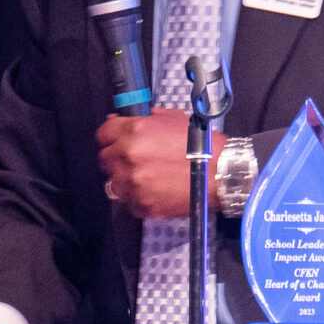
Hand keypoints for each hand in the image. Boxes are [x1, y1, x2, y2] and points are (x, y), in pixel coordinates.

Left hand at [95, 113, 215, 219]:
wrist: (220, 174)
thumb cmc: (202, 147)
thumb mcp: (173, 119)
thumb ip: (147, 119)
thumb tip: (131, 119)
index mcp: (134, 132)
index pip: (103, 134)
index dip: (110, 136)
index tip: (114, 139)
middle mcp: (129, 157)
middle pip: (104, 159)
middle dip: (116, 158)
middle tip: (132, 159)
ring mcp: (133, 183)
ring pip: (112, 183)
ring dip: (124, 179)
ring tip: (143, 177)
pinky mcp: (141, 204)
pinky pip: (128, 201)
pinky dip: (136, 197)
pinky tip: (151, 190)